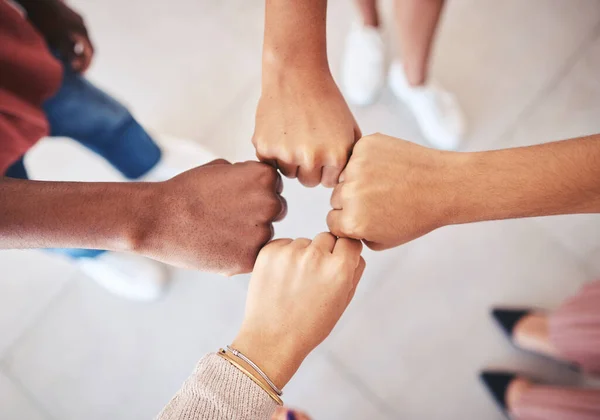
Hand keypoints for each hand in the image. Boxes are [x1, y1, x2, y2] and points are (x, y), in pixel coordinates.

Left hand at [22, 0, 93, 72]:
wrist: (37, 0)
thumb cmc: (48, 20)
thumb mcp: (59, 40)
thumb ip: (70, 53)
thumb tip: (77, 67)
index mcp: (83, 31)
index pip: (90, 52)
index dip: (86, 64)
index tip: (79, 74)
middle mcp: (81, 24)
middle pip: (83, 45)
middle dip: (78, 57)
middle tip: (71, 67)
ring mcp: (73, 18)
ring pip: (75, 38)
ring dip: (71, 48)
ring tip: (61, 57)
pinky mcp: (64, 14)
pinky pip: (68, 31)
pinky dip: (65, 40)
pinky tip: (54, 42)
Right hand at [138, 159, 286, 274]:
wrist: (159, 218)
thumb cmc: (186, 191)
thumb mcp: (221, 168)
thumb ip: (247, 176)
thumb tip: (263, 185)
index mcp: (265, 177)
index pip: (275, 187)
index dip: (253, 193)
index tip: (232, 197)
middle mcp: (270, 203)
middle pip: (276, 210)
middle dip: (256, 214)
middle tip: (225, 216)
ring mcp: (262, 232)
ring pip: (265, 235)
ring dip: (249, 235)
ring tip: (218, 231)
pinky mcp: (250, 259)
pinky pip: (253, 256)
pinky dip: (239, 254)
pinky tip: (217, 246)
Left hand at [232, 233, 364, 387]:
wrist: (272, 339)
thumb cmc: (310, 325)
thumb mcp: (343, 302)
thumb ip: (354, 271)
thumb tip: (352, 248)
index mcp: (339, 268)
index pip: (350, 241)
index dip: (345, 253)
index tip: (337, 265)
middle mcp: (315, 255)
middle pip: (327, 238)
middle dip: (324, 253)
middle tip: (314, 278)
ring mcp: (290, 252)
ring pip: (304, 242)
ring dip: (302, 255)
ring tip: (295, 283)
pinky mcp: (269, 252)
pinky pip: (284, 244)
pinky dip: (284, 256)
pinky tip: (281, 279)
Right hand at [253, 69, 360, 187]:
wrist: (296, 74)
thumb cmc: (325, 100)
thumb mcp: (350, 128)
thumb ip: (351, 157)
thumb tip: (348, 180)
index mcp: (336, 156)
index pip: (328, 181)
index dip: (325, 167)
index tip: (322, 148)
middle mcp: (311, 159)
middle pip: (308, 181)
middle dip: (308, 166)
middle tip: (306, 140)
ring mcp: (286, 154)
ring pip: (289, 173)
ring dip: (290, 160)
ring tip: (294, 133)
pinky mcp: (265, 148)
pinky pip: (270, 162)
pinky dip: (273, 150)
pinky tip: (280, 130)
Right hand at [327, 133, 461, 249]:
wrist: (443, 185)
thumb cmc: (417, 215)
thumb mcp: (383, 241)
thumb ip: (356, 236)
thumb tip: (341, 225)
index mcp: (352, 221)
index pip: (332, 220)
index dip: (349, 219)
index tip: (366, 215)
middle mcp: (350, 194)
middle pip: (335, 198)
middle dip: (352, 200)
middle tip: (378, 198)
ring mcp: (356, 167)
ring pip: (344, 175)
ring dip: (357, 178)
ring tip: (384, 183)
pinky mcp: (364, 147)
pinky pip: (355, 155)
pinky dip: (367, 160)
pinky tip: (387, 168)